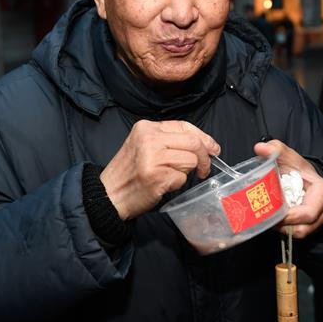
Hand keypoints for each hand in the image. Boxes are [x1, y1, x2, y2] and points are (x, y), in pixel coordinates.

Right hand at [101, 120, 220, 219]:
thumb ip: (168, 140)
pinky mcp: (157, 176)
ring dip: (188, 172)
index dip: (204, 137)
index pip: (184, 126)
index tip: (213, 148)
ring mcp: (153, 157)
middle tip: (204, 170)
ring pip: (191, 160)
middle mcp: (149, 138)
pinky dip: (178, 184)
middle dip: (205, 157)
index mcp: (146, 127)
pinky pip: (182, 178)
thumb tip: (205, 145)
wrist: (109, 195)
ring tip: (172, 177)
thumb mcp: (143, 146)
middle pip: (193, 142)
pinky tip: (163, 185)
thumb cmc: (129, 173)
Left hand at [254, 140, 322, 238]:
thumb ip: (275, 149)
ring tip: (268, 217)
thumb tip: (260, 148)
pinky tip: (273, 219)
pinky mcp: (311, 226)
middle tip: (264, 216)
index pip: (309, 213)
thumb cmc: (297, 168)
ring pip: (299, 233)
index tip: (273, 212)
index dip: (289, 217)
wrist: (304, 176)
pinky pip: (296, 233)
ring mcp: (320, 220)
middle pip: (303, 227)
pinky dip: (283, 228)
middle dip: (282, 224)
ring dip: (282, 228)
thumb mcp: (287, 156)